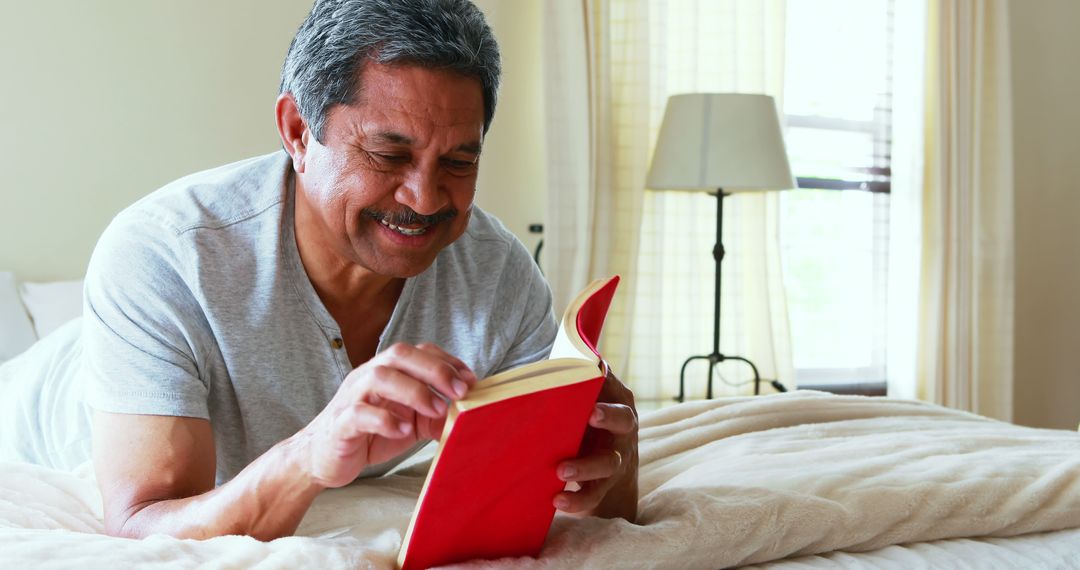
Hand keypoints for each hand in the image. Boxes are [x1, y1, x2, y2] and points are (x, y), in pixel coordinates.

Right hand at [292, 342, 475, 488]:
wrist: (321, 458)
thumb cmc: (368, 434)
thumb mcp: (409, 423)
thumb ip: (433, 416)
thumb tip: (467, 415)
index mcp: (386, 372)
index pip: (417, 352)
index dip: (446, 361)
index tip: (471, 379)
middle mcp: (368, 377)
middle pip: (399, 355)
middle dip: (434, 369)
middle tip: (460, 391)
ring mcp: (352, 397)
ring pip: (379, 377)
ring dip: (413, 391)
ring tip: (436, 410)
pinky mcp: (340, 423)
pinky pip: (359, 413)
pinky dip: (384, 419)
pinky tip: (402, 430)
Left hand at [553, 365, 638, 520]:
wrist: (606, 462)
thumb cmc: (585, 416)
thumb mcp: (586, 396)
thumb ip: (576, 378)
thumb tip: (554, 350)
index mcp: (618, 401)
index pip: (615, 391)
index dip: (605, 392)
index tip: (592, 398)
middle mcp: (623, 429)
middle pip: (623, 422)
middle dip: (607, 419)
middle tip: (590, 415)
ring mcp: (616, 459)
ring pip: (608, 464)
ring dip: (585, 468)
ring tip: (561, 472)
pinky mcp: (604, 486)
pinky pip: (594, 496)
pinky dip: (577, 501)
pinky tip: (557, 500)